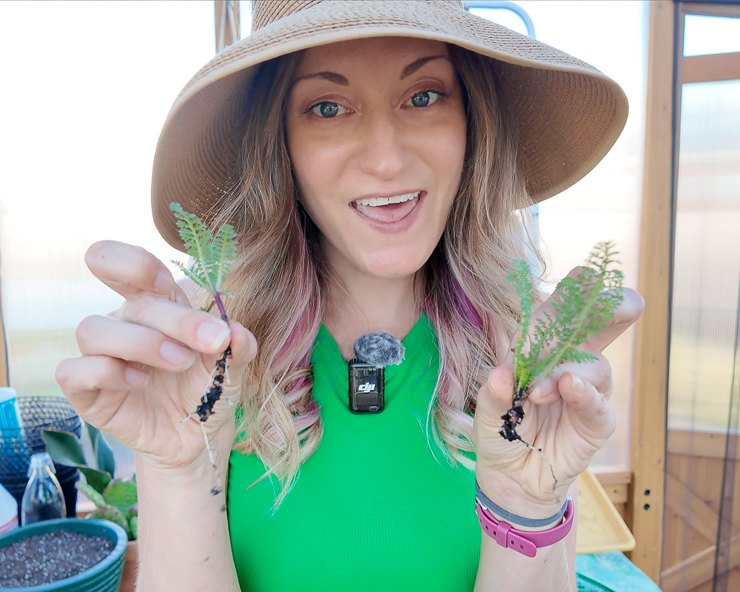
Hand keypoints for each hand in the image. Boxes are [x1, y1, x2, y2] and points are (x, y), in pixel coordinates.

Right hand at [56, 241, 257, 472]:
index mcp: (155, 306)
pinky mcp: (85, 391)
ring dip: (142, 343)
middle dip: (178, 321)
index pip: (123, 265)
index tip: (164, 282)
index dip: (134, 263)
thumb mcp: (231, 366)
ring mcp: (100, 356)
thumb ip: (238, 345)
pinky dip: (107, 372)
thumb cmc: (207, 388)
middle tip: (211, 342)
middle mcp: (123, 325)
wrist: (197, 436)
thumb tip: (236, 332)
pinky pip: (74, 371)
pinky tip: (139, 382)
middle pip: (133, 305)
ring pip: (93, 330)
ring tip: (179, 363)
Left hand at [472, 267, 643, 516]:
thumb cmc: (499, 432)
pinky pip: (599, 403)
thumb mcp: (486, 412)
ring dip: (569, 369)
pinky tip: (571, 388)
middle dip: (614, 307)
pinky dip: (586, 393)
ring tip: (537, 390)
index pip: (561, 315)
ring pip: (595, 365)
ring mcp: (585, 391)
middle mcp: (568, 363)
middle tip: (623, 300)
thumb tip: (503, 374)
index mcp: (541, 350)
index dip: (575, 294)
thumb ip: (493, 395)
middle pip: (599, 328)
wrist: (508, 477)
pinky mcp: (595, 422)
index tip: (583, 277)